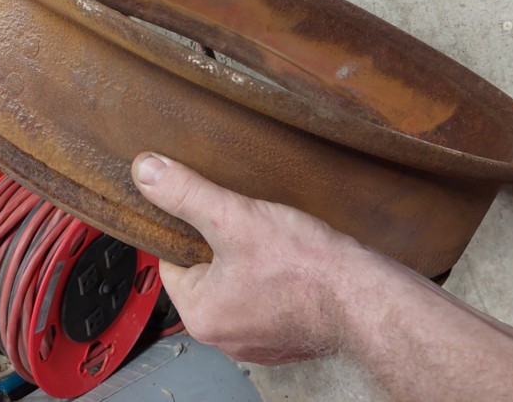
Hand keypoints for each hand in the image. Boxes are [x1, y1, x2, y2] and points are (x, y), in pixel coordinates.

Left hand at [131, 152, 360, 364]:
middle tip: (245, 223)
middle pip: (205, 275)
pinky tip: (290, 261)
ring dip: (250, 262)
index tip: (207, 212)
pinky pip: (266, 301)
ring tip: (270, 239)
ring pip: (237, 286)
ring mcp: (258, 341)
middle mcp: (224, 338)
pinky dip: (275, 280)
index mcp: (201, 314)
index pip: (173, 264)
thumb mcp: (233, 217)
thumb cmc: (304, 267)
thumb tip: (147, 172)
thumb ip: (186, 193)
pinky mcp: (287, 337)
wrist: (365, 297)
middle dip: (222, 246)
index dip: (187, 232)